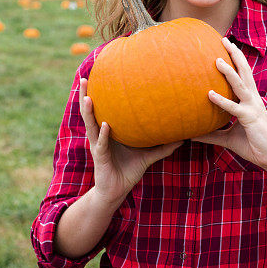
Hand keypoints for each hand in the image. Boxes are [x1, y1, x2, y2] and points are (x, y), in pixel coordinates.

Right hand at [79, 78, 181, 207]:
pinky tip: (106, 125)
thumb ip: (162, 147)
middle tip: (83, 78)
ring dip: (88, 111)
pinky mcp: (100, 158)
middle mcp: (99, 136)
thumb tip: (183, 138)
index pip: (99, 109)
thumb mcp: (147, 156)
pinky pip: (102, 144)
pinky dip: (104, 134)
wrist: (116, 192)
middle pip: (89, 112)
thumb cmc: (128, 171)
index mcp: (106, 132)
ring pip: (91, 125)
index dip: (95, 93)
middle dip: (85, 95)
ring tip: (88, 97)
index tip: (95, 75)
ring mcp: (98, 146)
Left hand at [193, 38, 266, 169]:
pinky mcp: (250, 119)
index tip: (227, 46)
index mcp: (250, 100)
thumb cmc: (253, 145)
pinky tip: (209, 94)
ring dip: (229, 72)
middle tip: (224, 39)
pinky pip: (234, 108)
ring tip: (217, 60)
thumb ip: (211, 134)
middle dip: (235, 55)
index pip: (243, 75)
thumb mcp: (228, 138)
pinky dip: (222, 101)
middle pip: (244, 72)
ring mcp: (253, 108)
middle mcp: (253, 99)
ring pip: (240, 85)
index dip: (236, 60)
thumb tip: (193, 134)